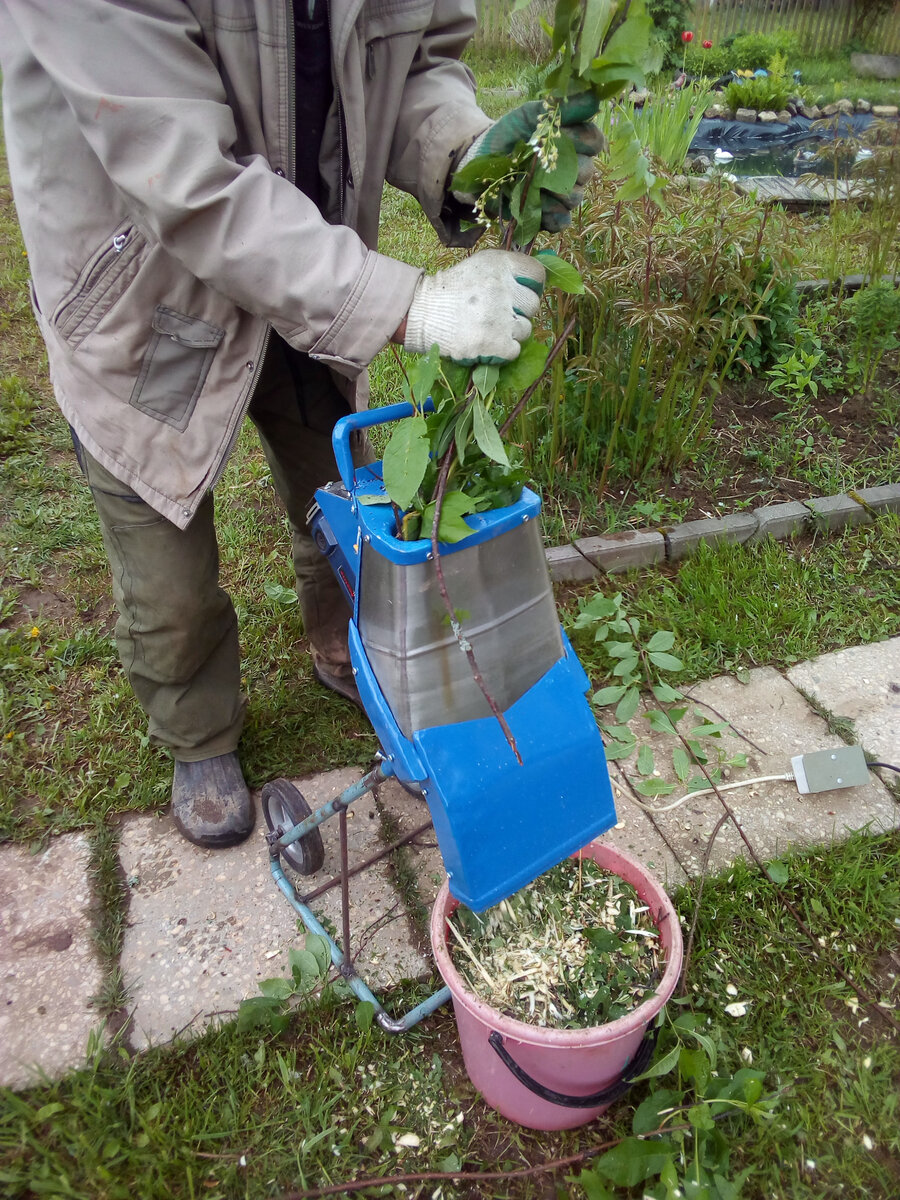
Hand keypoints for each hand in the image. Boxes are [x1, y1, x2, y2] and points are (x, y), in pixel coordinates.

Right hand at [403, 249, 544, 364]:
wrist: (421, 314)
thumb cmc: (451, 291)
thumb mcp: (479, 266)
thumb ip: (506, 271)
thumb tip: (533, 285)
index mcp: (500, 265)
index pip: (537, 274)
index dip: (531, 286)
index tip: (519, 294)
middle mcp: (503, 288)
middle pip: (532, 304)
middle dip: (518, 311)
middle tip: (497, 314)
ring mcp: (500, 318)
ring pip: (526, 329)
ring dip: (511, 332)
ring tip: (489, 329)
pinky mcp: (495, 343)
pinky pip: (514, 350)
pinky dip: (502, 351)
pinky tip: (486, 342)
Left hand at [453, 94, 605, 232]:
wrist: (482, 160)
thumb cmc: (510, 135)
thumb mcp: (529, 115)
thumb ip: (557, 108)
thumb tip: (592, 97)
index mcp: (575, 144)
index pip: (594, 143)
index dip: (580, 139)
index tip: (559, 133)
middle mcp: (574, 170)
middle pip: (587, 172)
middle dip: (565, 166)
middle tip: (540, 160)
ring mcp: (562, 196)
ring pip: (575, 197)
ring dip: (555, 190)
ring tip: (532, 181)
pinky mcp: (547, 216)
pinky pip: (561, 221)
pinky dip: (551, 217)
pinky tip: (537, 207)